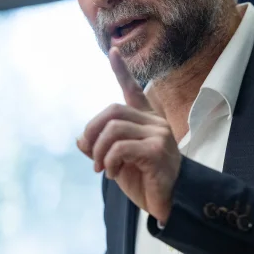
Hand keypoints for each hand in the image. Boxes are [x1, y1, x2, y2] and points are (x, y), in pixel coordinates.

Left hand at [76, 47, 180, 222]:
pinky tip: (112, 173)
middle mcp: (155, 123)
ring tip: (101, 168)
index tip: (114, 51)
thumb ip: (101, 148)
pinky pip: (120, 147)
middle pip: (112, 110)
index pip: (134, 90)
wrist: (171, 202)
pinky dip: (108, 161)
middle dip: (92, 131)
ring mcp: (158, 134)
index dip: (122, 71)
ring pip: (113, 129)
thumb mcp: (117, 163)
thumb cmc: (146, 182)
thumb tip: (82, 139)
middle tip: (91, 156)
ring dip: (98, 151)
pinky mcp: (157, 150)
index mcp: (147, 121)